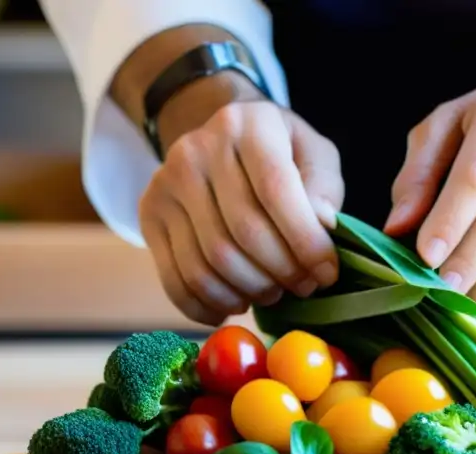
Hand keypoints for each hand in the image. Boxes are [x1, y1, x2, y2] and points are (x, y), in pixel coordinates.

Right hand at [139, 99, 343, 325]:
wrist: (220, 141)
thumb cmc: (279, 153)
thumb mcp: (313, 153)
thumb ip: (324, 187)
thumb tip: (321, 225)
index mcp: (248, 126)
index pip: (275, 190)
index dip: (305, 241)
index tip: (326, 273)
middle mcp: (197, 149)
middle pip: (243, 232)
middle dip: (281, 272)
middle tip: (302, 286)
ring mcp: (166, 183)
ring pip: (210, 262)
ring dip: (248, 292)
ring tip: (271, 293)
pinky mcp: (148, 214)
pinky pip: (175, 278)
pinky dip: (206, 305)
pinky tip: (233, 306)